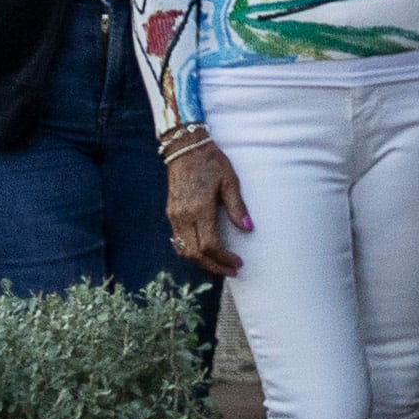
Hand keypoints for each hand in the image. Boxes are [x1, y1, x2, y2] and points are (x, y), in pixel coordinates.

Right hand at [163, 128, 247, 276]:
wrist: (185, 148)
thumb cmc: (211, 162)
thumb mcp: (230, 180)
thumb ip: (237, 206)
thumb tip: (248, 228)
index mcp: (199, 208)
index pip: (209, 245)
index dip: (223, 258)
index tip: (238, 263)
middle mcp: (182, 215)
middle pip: (193, 253)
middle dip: (213, 266)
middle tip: (231, 271)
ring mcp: (173, 215)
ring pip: (182, 249)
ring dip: (201, 262)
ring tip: (219, 265)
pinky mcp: (170, 213)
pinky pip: (178, 240)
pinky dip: (191, 251)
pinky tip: (205, 252)